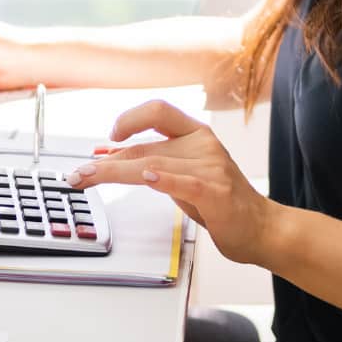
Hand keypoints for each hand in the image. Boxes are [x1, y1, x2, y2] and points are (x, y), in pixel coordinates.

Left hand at [65, 100, 276, 265]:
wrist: (263, 230)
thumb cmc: (222, 202)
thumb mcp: (184, 175)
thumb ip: (153, 162)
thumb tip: (108, 155)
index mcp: (197, 134)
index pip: (158, 111)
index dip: (130, 118)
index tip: (109, 135)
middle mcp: (204, 145)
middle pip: (145, 147)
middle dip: (105, 162)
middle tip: (78, 173)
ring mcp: (211, 167)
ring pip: (152, 164)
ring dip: (114, 173)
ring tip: (89, 178)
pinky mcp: (216, 192)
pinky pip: (184, 182)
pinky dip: (163, 180)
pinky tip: (147, 178)